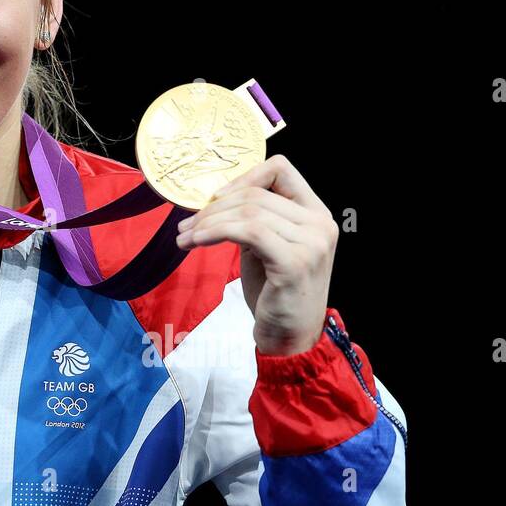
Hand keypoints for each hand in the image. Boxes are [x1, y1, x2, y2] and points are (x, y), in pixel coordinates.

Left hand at [174, 154, 335, 355]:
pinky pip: (247, 232)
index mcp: (315, 213)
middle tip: (187, 225)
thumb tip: (214, 198)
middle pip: (255, 193)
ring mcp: (311, 242)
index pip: (280, 169)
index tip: (215, 197)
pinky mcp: (294, 262)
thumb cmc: (274, 292)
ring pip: (248, 212)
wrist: (290, 337)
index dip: (244, 177)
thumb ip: (253, 218)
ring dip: (208, 222)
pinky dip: (215, 232)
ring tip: (185, 237)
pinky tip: (196, 243)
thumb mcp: (266, 246)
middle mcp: (319, 223)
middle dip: (213, 207)